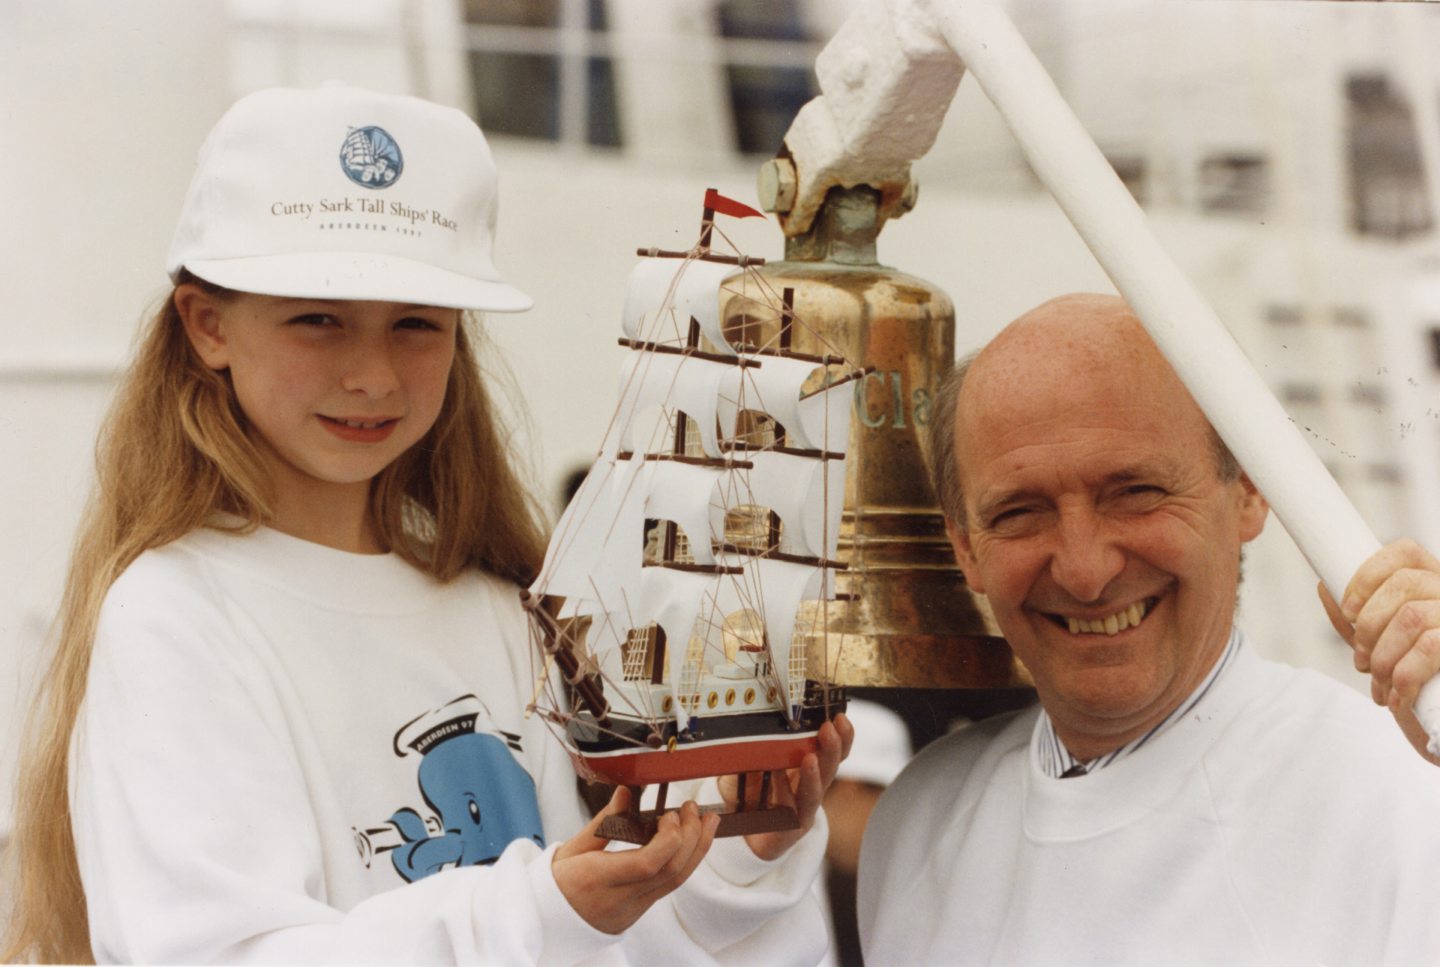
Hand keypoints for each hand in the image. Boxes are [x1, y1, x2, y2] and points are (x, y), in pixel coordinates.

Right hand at [552, 786, 719, 933]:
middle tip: (695, 808)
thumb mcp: (572, 849)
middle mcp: (621, 898)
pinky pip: (669, 886)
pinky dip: (684, 860)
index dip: (668, 838)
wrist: (547, 923)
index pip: (647, 864)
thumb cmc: (555, 883)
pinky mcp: (640, 910)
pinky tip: (690, 842)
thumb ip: (603, 821)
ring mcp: (633, 908)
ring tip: (707, 822)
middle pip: (670, 872)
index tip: (670, 814)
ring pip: (676, 881)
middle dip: (691, 837)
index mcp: (598, 879)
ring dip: (697, 849)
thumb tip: (626, 793)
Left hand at [719, 713, 854, 860]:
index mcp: (807, 772)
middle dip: (832, 749)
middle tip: (829, 729)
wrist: (743, 836)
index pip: (831, 754)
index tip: (840, 718)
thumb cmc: (750, 796)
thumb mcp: (749, 765)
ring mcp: (801, 813)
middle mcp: (809, 792)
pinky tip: (779, 779)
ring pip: (814, 795)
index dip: (841, 738)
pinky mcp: (787, 832)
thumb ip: (752, 749)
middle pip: (829, 771)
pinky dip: (783, 795)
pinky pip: (788, 814)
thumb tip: (753, 725)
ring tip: (811, 758)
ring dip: (813, 776)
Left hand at [1318, 538, 1439, 764]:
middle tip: (1362, 661)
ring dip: (1384, 655)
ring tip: (1379, 684)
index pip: (1404, 552)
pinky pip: (1430, 648)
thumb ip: (1353, 617)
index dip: (1368, 576)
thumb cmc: (1412, 679)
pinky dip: (1403, 676)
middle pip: (1404, 583)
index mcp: (1433, 582)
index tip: (1348, 612)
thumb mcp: (1378, 644)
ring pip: (1412, 616)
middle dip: (1369, 624)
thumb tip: (1324, 585)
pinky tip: (1397, 699)